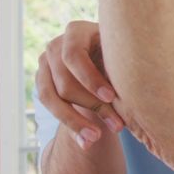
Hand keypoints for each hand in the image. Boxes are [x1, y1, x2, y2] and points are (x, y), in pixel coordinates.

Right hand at [35, 21, 123, 149]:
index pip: (74, 55)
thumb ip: (122, 70)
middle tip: (118, 125)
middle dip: (92, 106)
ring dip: (76, 121)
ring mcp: (45, 63)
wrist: (105, 63)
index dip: (91, 78)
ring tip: (97, 138)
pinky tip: (86, 142)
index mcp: (77, 31)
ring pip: (52, 96)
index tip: (112, 97)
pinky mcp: (42, 81)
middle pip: (65, 80)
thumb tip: (131, 99)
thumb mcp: (121, 58)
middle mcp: (56, 45)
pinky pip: (50, 106)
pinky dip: (70, 126)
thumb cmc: (120, 57)